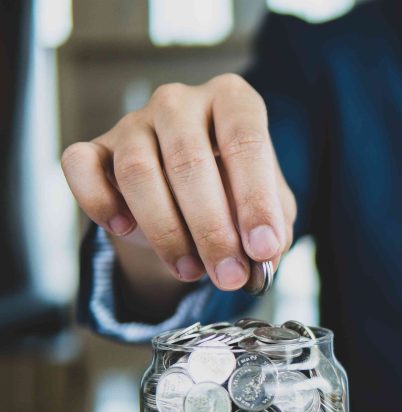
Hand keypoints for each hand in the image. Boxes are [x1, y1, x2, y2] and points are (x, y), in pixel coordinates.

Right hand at [61, 74, 295, 291]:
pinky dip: (99, 202)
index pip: (245, 141)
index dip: (256, 199)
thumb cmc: (236, 193)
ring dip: (166, 231)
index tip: (263, 248)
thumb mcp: (270, 208)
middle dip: (212, 229)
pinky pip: (81, 167)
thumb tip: (264, 259)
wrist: (188, 197)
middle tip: (229, 275)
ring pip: (137, 171)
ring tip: (191, 270)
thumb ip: (274, 229)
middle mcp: (180, 101)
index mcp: (232, 100)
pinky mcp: (95, 146)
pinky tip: (123, 229)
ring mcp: (134, 120)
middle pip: (188, 160)